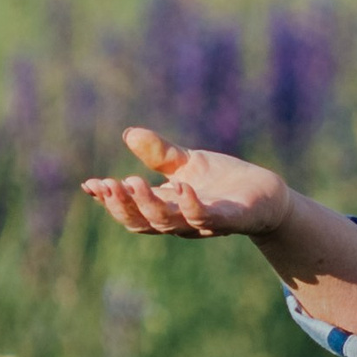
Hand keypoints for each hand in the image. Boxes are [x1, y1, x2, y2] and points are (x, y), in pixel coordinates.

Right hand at [81, 125, 291, 238]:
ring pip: (168, 223)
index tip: (89, 185)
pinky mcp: (230, 220)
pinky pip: (207, 218)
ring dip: (147, 204)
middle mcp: (180, 221)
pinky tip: (181, 186)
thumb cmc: (223, 182)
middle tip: (107, 185)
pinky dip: (191, 205)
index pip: (131, 211)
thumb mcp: (186, 163)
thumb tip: (128, 133)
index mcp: (166, 207)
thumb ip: (159, 153)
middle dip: (121, 205)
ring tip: (132, 181)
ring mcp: (203, 223)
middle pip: (142, 222)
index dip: (109, 201)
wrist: (267, 196)